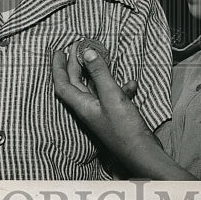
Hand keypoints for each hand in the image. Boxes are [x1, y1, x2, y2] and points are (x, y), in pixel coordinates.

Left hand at [51, 45, 156, 160]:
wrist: (142, 153)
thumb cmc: (124, 129)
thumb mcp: (111, 96)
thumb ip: (99, 73)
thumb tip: (86, 53)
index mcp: (82, 106)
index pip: (62, 84)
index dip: (58, 67)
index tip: (58, 51)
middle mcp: (89, 109)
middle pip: (76, 83)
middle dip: (75, 64)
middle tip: (77, 46)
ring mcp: (102, 112)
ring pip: (94, 87)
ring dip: (96, 72)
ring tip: (100, 56)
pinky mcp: (115, 115)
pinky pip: (112, 95)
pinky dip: (119, 86)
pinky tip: (131, 83)